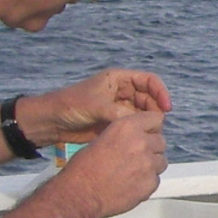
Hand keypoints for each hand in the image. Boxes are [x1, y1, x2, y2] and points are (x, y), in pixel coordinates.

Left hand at [26, 69, 170, 145]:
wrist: (51, 122)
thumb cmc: (70, 106)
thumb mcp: (98, 107)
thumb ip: (122, 113)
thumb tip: (144, 122)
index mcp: (118, 79)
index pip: (149, 81)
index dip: (161, 92)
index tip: (167, 108)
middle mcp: (121, 91)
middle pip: (149, 98)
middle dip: (155, 110)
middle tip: (157, 126)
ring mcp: (118, 107)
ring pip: (142, 113)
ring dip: (148, 122)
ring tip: (149, 134)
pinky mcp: (113, 122)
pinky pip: (132, 125)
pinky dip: (138, 131)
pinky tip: (140, 139)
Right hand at [46, 111, 166, 217]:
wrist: (80, 194)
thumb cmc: (83, 169)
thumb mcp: (101, 139)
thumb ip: (124, 136)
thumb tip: (135, 138)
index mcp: (127, 127)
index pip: (155, 119)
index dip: (152, 128)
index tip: (149, 133)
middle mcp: (141, 142)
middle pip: (161, 141)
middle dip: (152, 148)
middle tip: (137, 157)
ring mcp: (148, 163)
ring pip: (161, 161)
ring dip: (151, 166)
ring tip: (132, 172)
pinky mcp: (150, 183)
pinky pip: (156, 180)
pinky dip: (147, 183)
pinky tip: (131, 184)